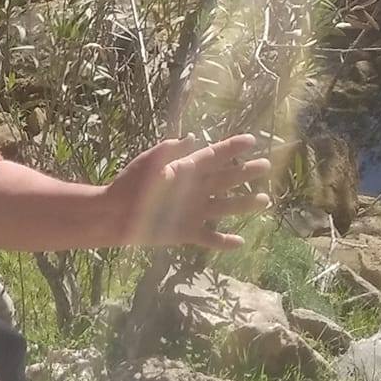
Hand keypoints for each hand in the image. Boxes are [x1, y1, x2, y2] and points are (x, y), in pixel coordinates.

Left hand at [104, 134, 271, 251]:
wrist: (114, 214)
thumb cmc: (131, 184)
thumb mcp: (149, 162)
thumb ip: (170, 151)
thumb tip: (192, 138)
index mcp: (186, 169)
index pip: (214, 156)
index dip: (232, 147)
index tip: (252, 140)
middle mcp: (194, 189)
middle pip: (226, 179)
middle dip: (246, 172)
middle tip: (266, 165)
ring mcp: (193, 211)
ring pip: (225, 207)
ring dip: (245, 204)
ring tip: (264, 200)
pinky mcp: (187, 232)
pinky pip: (210, 238)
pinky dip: (225, 242)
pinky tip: (241, 242)